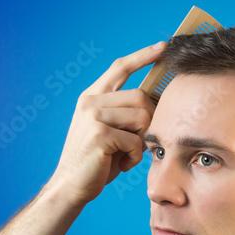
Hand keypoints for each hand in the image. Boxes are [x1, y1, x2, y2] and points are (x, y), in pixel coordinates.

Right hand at [47, 41, 166, 207]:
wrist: (72, 186)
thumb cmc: (97, 161)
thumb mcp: (109, 131)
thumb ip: (125, 115)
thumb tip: (155, 106)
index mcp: (92, 97)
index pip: (120, 68)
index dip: (143, 56)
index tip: (162, 48)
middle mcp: (91, 101)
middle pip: (141, 96)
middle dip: (150, 121)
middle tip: (141, 141)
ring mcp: (94, 116)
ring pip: (141, 117)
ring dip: (142, 141)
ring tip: (127, 155)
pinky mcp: (100, 134)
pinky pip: (136, 141)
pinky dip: (135, 157)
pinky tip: (121, 164)